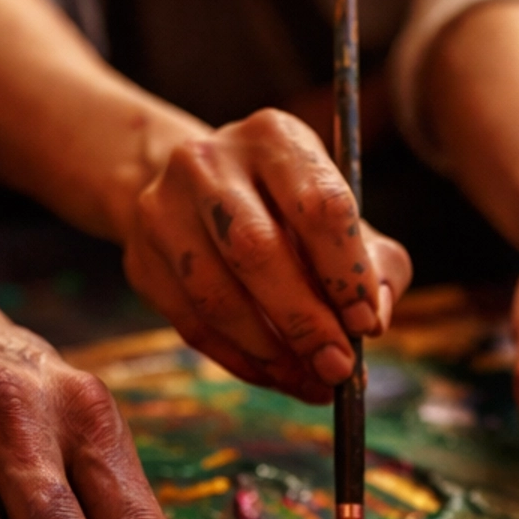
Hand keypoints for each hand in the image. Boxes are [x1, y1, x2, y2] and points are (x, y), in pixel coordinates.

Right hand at [121, 108, 410, 400]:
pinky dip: (242, 361)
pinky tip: (277, 375)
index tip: (367, 325)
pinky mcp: (141, 258)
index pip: (317, 206)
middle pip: (257, 250)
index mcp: (274, 138)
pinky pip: (193, 325)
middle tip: (338, 368)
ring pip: (216, 297)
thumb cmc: (287, 209)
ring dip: (271, 352)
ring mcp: (164, 208)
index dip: (346, 273)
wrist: (195, 193)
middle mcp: (210, 162)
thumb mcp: (340, 215)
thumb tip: (372, 319)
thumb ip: (376, 263)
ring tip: (311, 380)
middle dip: (304, 321)